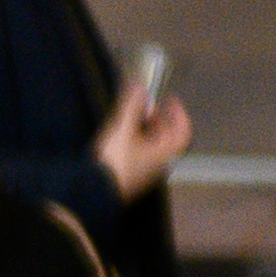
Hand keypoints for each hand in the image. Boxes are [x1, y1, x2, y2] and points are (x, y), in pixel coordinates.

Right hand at [99, 83, 195, 200]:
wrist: (93, 192)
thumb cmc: (114, 160)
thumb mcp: (123, 129)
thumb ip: (132, 105)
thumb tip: (139, 84)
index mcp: (163, 153)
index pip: (182, 132)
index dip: (179, 113)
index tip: (170, 99)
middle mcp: (157, 164)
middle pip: (167, 139)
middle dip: (160, 119)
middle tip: (148, 106)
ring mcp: (143, 172)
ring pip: (153, 147)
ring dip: (147, 129)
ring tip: (133, 117)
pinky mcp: (128, 176)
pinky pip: (140, 154)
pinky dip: (137, 140)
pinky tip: (122, 135)